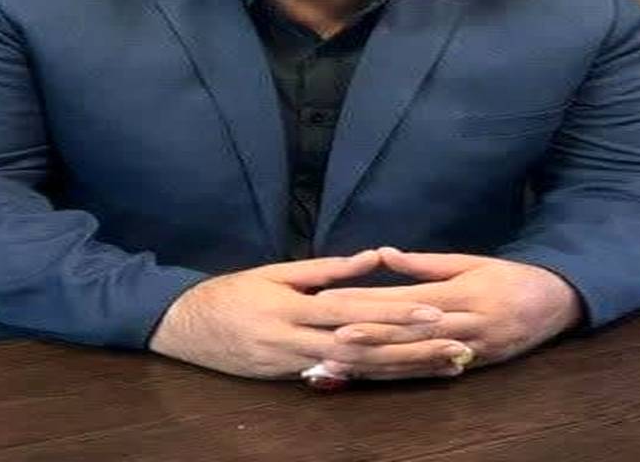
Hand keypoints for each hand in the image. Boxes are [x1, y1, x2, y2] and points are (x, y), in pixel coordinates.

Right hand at [148, 250, 452, 378]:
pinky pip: (339, 381)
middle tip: (455, 344)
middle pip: (363, 347)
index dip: (394, 313)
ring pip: (356, 370)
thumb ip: (327, 269)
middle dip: (412, 347)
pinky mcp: (289, 382)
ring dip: (402, 369)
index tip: (434, 311)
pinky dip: (374, 380)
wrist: (184, 327)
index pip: (353, 312)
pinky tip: (404, 378)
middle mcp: (295, 341)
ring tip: (443, 364)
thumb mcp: (276, 272)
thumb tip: (374, 257)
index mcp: (292, 307)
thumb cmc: (232, 292)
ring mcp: (293, 367)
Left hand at [314, 248, 582, 379]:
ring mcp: (471, 350)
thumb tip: (384, 254)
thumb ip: (426, 263)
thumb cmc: (509, 276)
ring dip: (375, 361)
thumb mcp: (471, 261)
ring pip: (415, 358)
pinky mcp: (473, 367)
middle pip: (408, 332)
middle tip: (328, 334)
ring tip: (339, 360)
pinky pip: (429, 373)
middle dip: (366, 334)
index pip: (407, 299)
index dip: (370, 301)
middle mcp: (466, 325)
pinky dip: (398, 374)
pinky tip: (371, 375)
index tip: (335, 300)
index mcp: (464, 294)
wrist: (555, 305)